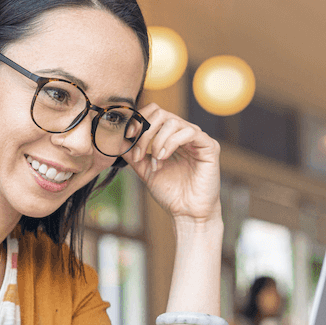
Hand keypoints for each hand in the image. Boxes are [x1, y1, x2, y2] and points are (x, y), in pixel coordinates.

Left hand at [122, 104, 220, 222]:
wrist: (186, 212)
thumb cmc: (170, 192)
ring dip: (157, 141)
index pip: (153, 113)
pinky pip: (189, 132)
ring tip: (155, 162)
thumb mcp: (144, 169)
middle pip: (160, 113)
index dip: (138, 120)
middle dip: (144, 133)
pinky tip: (164, 158)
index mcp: (170, 135)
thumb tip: (115, 139)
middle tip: (138, 154)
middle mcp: (184, 133)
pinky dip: (171, 143)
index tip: (127, 137)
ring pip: (173, 121)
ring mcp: (197, 138)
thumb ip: (132, 153)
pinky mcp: (209, 146)